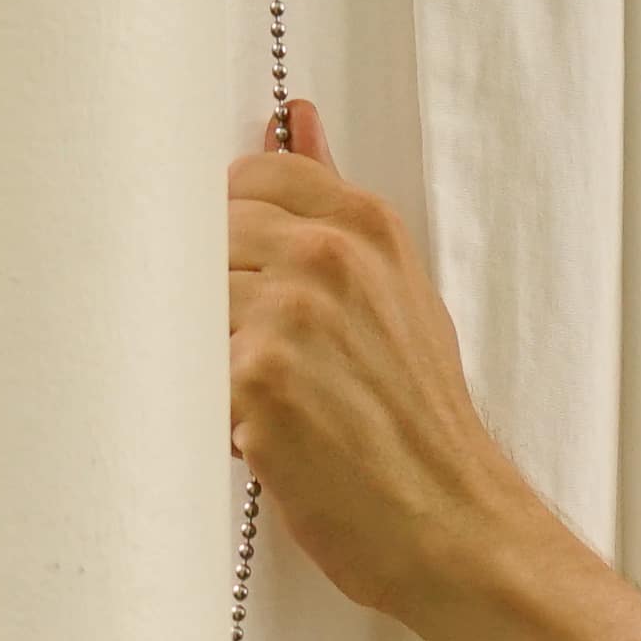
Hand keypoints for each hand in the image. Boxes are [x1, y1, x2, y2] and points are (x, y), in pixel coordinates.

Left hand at [228, 105, 544, 626]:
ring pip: (187, 308)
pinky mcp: (255, 383)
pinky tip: (259, 437)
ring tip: (263, 402)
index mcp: (364, 225)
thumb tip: (296, 117)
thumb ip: (332, 204)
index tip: (248, 281)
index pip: (245, 179)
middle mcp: (326, 256)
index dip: (232, 236)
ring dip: (206, 357)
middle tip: (258, 360)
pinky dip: (208, 411)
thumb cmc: (421, 422)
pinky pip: (187, 375)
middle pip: (202, 240)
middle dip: (213, 303)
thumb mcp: (396, 291)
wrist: (454, 523)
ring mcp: (288, 316)